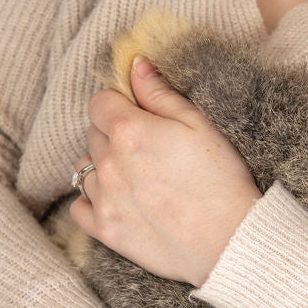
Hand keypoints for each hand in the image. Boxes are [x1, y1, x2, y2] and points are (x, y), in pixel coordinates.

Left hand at [70, 56, 260, 286]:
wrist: (229, 241)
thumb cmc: (221, 181)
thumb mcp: (199, 126)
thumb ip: (161, 94)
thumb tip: (135, 65)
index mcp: (129, 131)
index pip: (99, 102)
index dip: (118, 104)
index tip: (137, 114)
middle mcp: (109, 164)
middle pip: (93, 135)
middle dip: (113, 135)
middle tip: (147, 149)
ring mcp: (104, 199)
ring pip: (85, 170)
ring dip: (104, 167)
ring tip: (136, 178)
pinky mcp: (105, 230)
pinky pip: (79, 207)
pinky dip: (92, 200)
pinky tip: (118, 200)